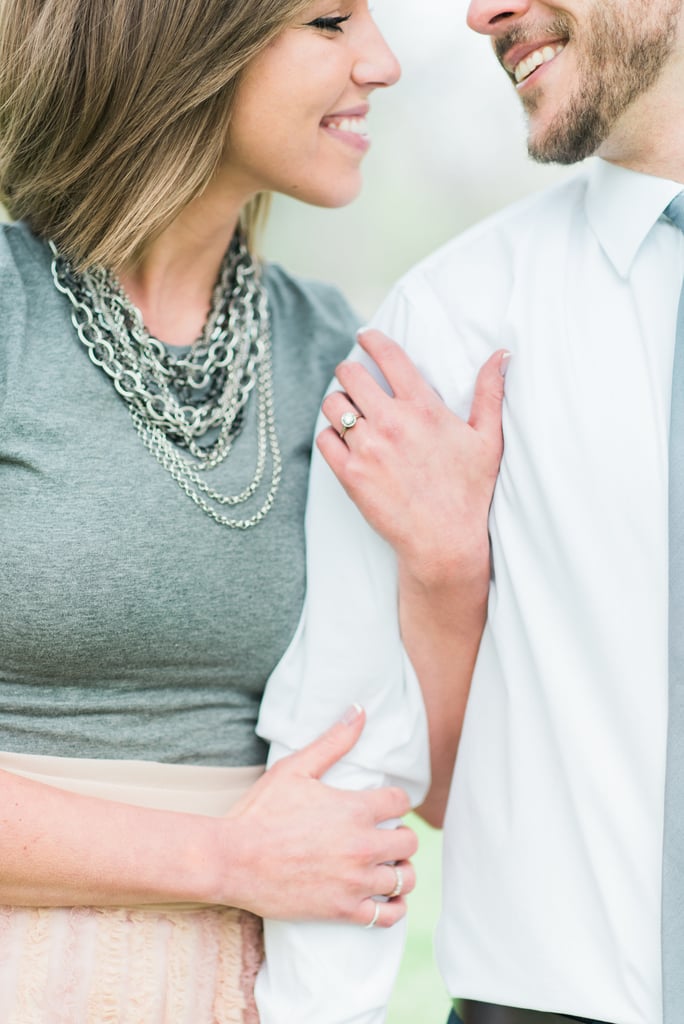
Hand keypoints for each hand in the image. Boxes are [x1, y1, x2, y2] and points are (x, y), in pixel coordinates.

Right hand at [218, 705, 416, 926]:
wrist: (233, 859)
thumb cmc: (261, 811)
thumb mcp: (295, 768)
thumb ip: (333, 741)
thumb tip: (360, 709)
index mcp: (355, 809)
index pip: (401, 802)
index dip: (394, 801)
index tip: (384, 805)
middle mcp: (362, 846)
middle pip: (409, 842)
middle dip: (400, 835)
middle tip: (384, 835)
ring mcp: (355, 881)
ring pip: (406, 878)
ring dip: (400, 869)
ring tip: (385, 864)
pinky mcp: (343, 909)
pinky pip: (388, 915)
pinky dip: (394, 907)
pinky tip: (385, 897)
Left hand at [317, 330, 508, 585]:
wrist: (444, 542)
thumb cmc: (469, 492)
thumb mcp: (488, 439)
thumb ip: (490, 392)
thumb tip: (501, 354)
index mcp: (423, 408)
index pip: (389, 357)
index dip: (371, 339)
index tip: (364, 337)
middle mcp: (392, 423)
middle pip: (350, 374)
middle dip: (349, 371)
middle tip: (353, 378)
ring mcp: (368, 449)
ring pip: (333, 404)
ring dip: (338, 402)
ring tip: (347, 410)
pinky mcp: (350, 475)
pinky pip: (325, 439)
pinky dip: (330, 435)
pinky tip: (343, 440)